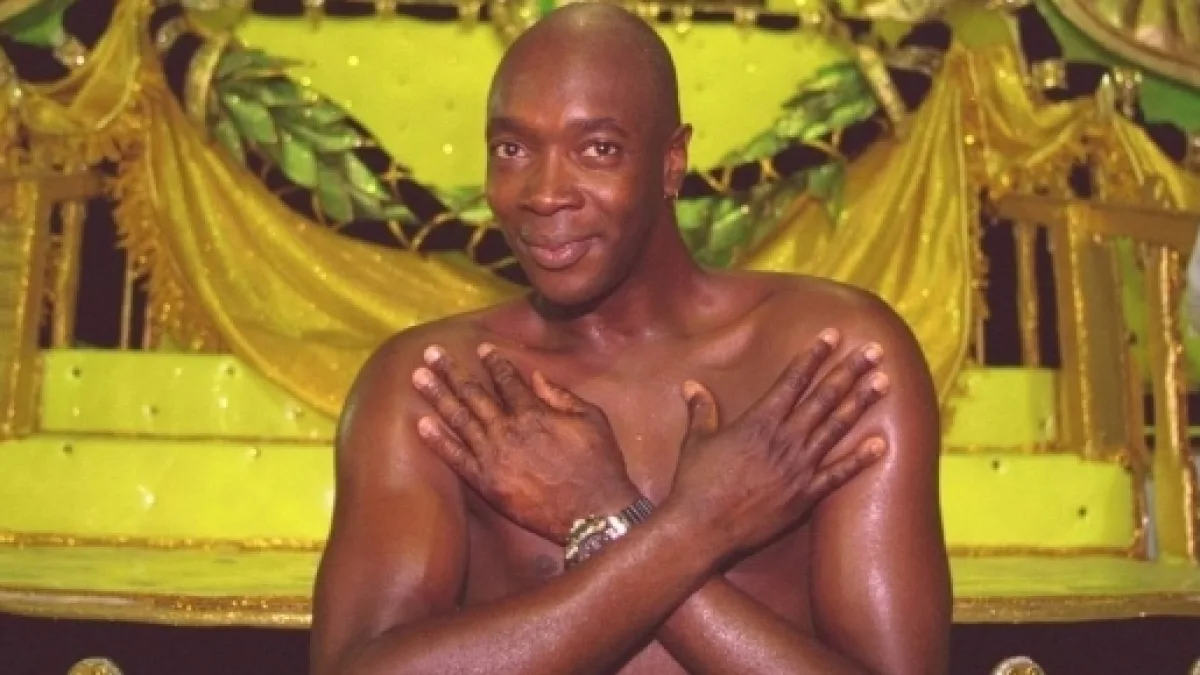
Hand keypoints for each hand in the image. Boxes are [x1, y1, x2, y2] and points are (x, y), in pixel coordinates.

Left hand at [412, 343, 641, 542]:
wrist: (594, 513)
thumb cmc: (600, 465)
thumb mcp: (592, 420)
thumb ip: (562, 396)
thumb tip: (536, 377)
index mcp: (534, 413)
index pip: (507, 380)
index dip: (494, 362)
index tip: (480, 349)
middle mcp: (508, 430)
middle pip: (474, 394)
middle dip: (452, 371)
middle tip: (431, 353)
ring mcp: (494, 457)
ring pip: (459, 420)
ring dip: (437, 396)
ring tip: (418, 377)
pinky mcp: (487, 483)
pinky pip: (456, 459)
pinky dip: (438, 441)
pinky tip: (422, 424)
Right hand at [669, 329, 888, 559]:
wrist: (702, 528)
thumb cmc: (695, 485)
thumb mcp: (696, 441)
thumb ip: (700, 411)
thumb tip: (690, 385)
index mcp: (759, 422)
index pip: (793, 380)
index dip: (814, 355)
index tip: (833, 335)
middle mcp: (784, 439)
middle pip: (824, 397)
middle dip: (850, 370)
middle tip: (875, 351)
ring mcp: (798, 468)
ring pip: (837, 428)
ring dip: (862, 403)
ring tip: (884, 382)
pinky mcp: (805, 496)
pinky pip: (839, 475)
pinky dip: (861, 459)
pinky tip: (882, 444)